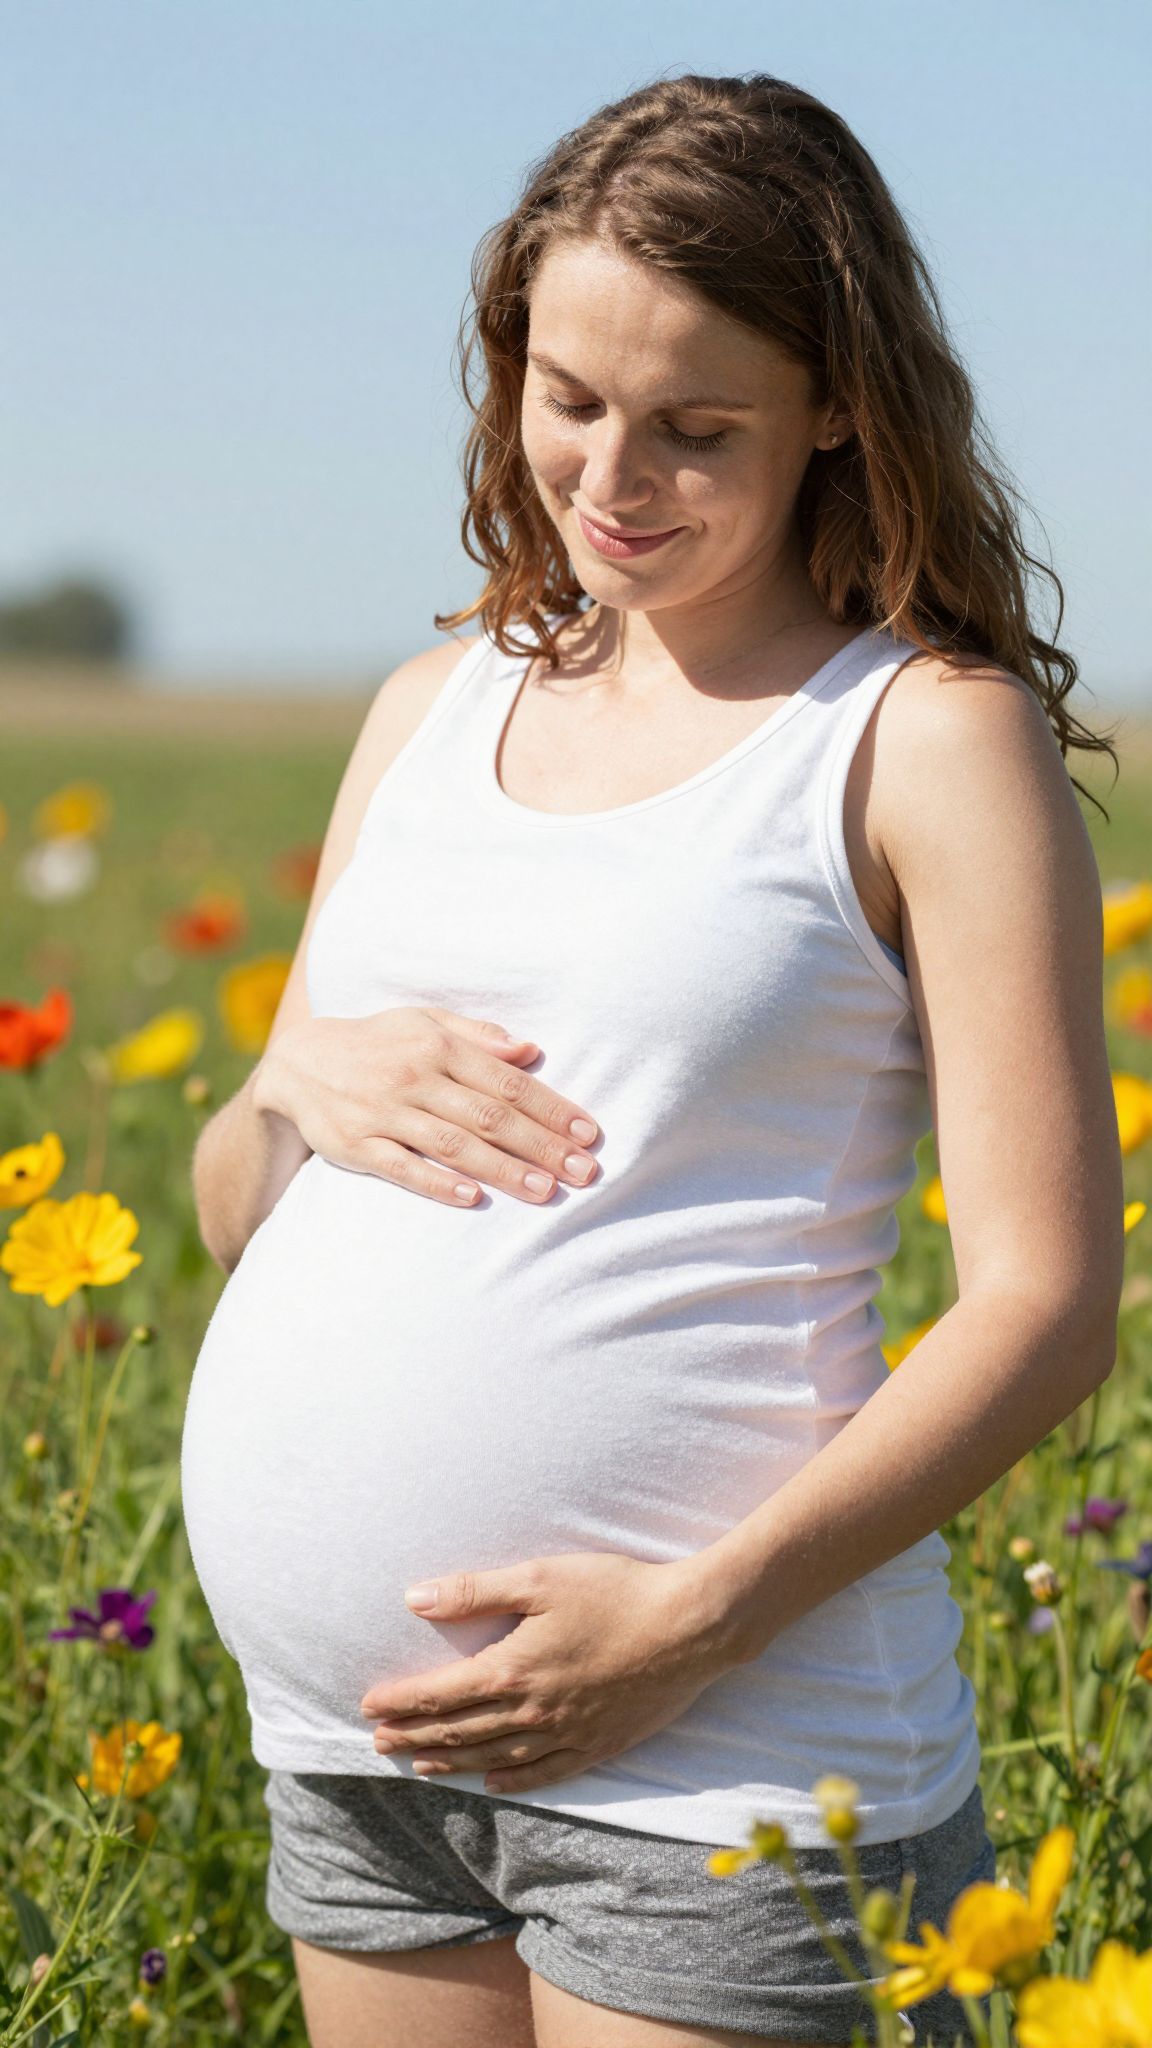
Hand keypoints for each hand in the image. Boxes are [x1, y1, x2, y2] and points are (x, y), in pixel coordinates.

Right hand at [254, 1006, 599, 1206]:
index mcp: (437, 1046)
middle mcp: (414, 1078)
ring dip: (504, 1169)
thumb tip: (531, 1049)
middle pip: (490, 1116)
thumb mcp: (422, 1023)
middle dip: (542, 1145)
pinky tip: (474, 1198)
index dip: (551, 1107)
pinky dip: (439, 1183)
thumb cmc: (377, 1045)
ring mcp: (385, 1113)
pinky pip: (403, 1167)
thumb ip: (477, 1036)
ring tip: (546, 1191)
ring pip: (454, 1144)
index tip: (588, 1133)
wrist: (296, 1066)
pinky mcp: (358, 1145)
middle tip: (585, 1172)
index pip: (507, 1081)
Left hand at [358, 1551, 748, 1793]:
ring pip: (494, 1759)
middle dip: (414, 1737)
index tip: (368, 1706)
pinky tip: (493, 1784)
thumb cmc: (616, 1591)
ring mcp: (566, 1733)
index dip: (400, 1702)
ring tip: (421, 1765)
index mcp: (512, 1670)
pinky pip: (545, 1774)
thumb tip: (413, 1600)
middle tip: (378, 1742)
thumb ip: (473, 1591)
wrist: (691, 1627)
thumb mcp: (540, 1578)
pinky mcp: (599, 1743)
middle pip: (459, 1732)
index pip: (439, 1695)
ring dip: (451, 1763)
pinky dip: (512, 1781)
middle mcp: (532, 1712)